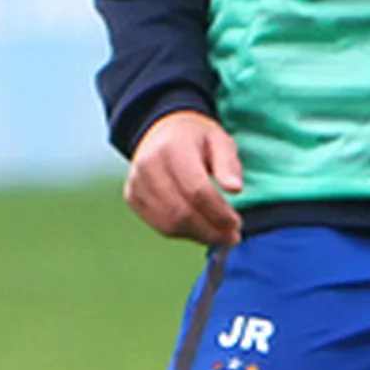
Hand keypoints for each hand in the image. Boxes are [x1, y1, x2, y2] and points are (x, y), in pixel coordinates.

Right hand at [124, 109, 245, 246]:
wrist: (162, 133)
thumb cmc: (196, 139)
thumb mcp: (219, 141)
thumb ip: (228, 165)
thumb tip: (235, 189)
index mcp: (172, 148)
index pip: (196, 190)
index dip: (218, 212)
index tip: (237, 223)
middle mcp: (148, 166)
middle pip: (181, 211)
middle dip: (209, 229)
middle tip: (231, 236)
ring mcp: (136, 183)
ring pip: (169, 223)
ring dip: (198, 234)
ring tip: (219, 235)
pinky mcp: (132, 197)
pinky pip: (159, 225)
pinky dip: (183, 233)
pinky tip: (199, 229)